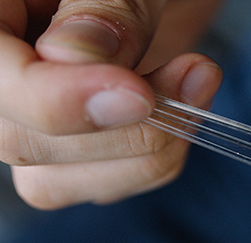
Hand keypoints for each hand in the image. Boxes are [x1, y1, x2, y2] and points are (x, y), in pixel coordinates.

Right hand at [0, 0, 222, 207]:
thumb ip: (102, 8)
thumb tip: (72, 59)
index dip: (60, 101)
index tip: (140, 94)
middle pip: (19, 144)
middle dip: (123, 128)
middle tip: (196, 72)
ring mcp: (24, 120)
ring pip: (55, 183)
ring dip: (147, 151)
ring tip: (199, 79)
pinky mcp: (69, 150)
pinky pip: (99, 185)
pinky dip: (155, 158)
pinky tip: (186, 103)